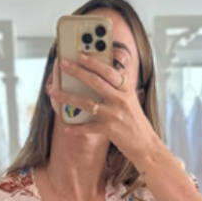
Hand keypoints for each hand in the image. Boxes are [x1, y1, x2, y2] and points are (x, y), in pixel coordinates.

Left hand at [47, 53, 162, 169]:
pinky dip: (76, 128)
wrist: (146, 145)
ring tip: (54, 92)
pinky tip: (66, 127)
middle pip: (95, 81)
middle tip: (63, 64)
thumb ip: (117, 88)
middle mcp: (120, 99)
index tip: (80, 55)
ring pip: (87, 102)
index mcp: (126, 89)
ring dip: (68, 97)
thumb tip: (99, 76)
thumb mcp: (130, 100)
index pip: (108, 70)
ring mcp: (115, 114)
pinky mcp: (110, 130)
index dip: (93, 62)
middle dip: (77, 71)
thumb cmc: (136, 123)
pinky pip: (88, 127)